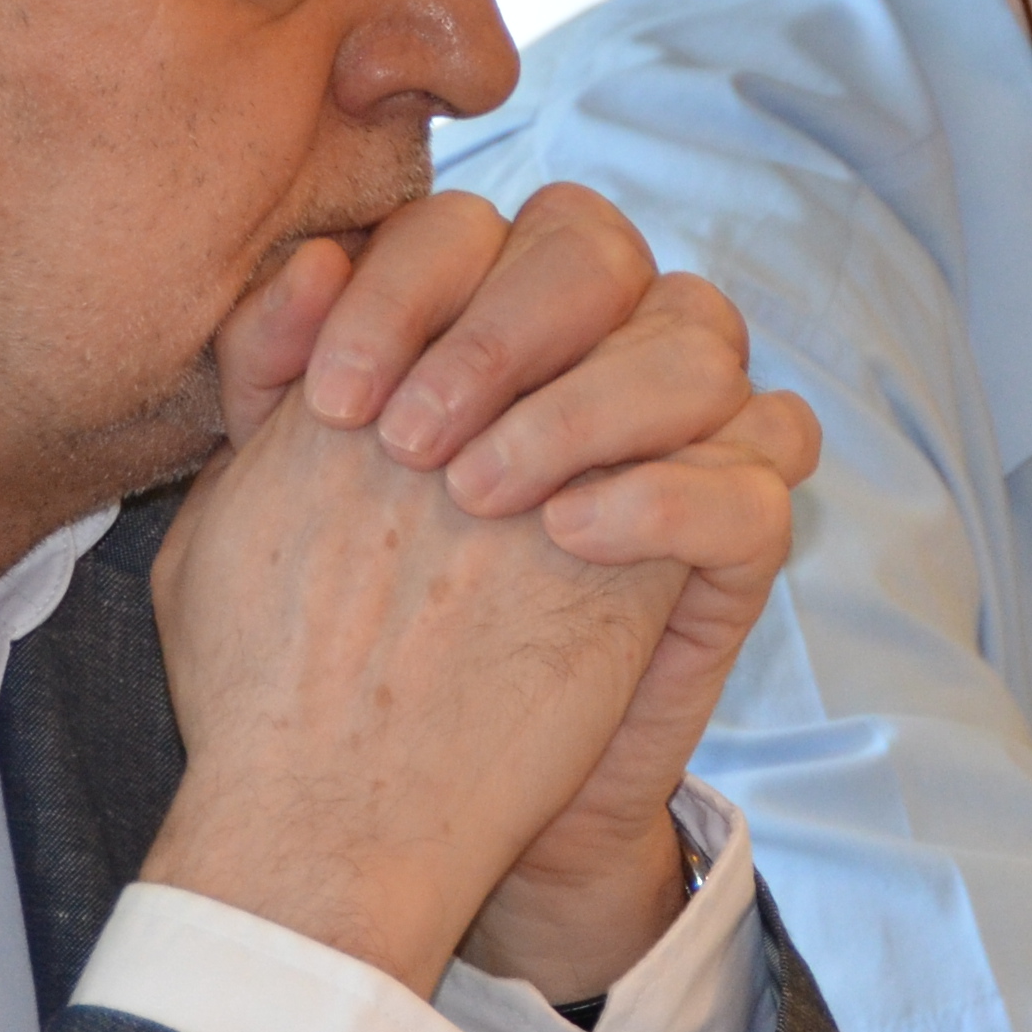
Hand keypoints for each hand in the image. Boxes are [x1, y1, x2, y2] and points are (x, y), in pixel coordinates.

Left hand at [234, 186, 821, 996]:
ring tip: (483, 497)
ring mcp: (679, 438)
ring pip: (699, 334)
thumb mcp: (264, 502)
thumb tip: (306, 263)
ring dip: (585, 401)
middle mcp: (590, 355)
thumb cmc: (337, 638)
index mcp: (481, 326)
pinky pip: (767, 462)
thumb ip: (266, 374)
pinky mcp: (735, 540)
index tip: (331, 400)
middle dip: (499, 328)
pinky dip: (673, 484)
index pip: (478, 222)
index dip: (406, 284)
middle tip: (411, 442)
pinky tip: (570, 533)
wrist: (400, 809)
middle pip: (597, 246)